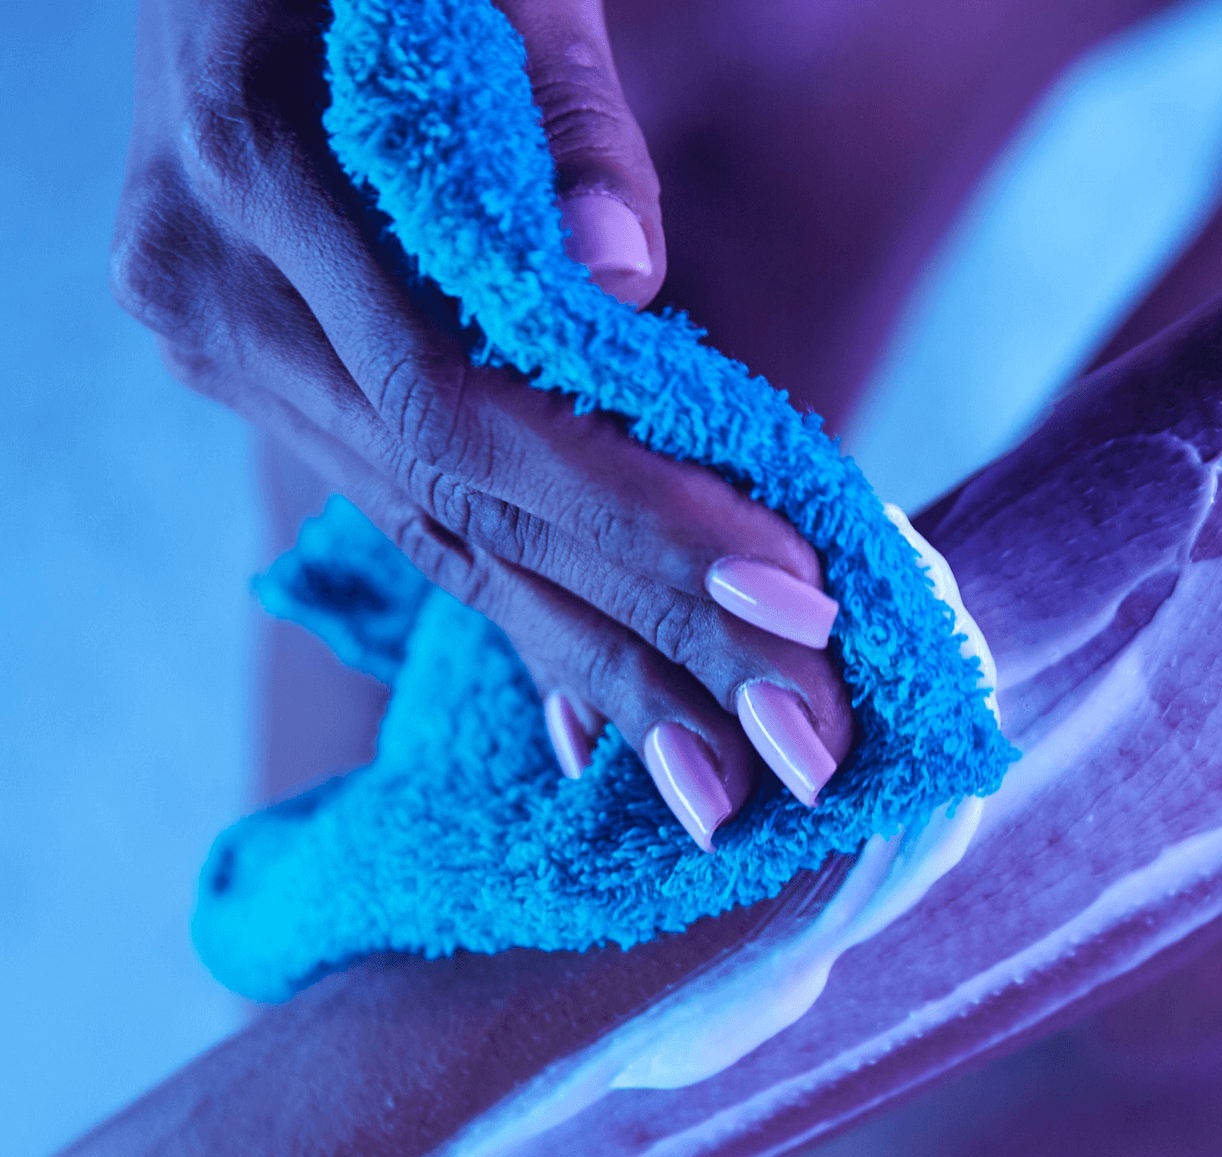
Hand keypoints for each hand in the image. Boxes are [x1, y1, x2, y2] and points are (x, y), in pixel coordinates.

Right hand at [112, 0, 852, 848]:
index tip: (795, 601)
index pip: (472, 402)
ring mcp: (230, 351)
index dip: (636, 516)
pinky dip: (525, 615)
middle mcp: (222, 290)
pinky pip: (412, 520)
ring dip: (597, 668)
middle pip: (466, 510)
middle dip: (647, 639)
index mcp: (261, 163)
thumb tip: (627, 286)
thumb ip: (559, 105)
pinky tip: (602, 717)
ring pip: (440, 543)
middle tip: (795, 752)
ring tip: (717, 781)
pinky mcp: (269, 381)